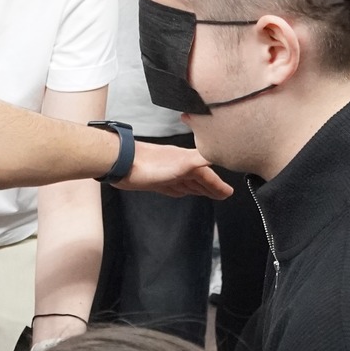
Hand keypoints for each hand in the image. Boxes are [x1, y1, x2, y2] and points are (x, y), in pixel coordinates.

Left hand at [118, 143, 233, 199]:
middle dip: (211, 186)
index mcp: (188, 161)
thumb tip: (218, 155)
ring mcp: (167, 172)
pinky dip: (181, 189)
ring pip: (188, 182)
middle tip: (223, 195)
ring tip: (208, 193)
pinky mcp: (155, 179)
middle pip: (200, 178)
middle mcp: (179, 166)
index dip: (218, 185)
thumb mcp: (181, 164)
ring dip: (199, 187)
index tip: (229, 193)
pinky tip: (181, 191)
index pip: (208, 175)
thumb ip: (201, 160)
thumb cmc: (148, 164)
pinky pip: (174, 186)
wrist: (120, 162)